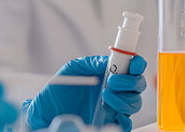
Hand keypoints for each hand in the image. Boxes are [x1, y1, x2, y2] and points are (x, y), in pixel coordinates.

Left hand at [25, 55, 146, 131]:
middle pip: (138, 86)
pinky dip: (124, 119)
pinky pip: (126, 124)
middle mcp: (115, 90)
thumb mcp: (73, 69)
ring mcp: (114, 107)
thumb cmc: (59, 89)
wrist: (46, 111)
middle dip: (130, 82)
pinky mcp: (108, 122)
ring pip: (134, 104)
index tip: (133, 65)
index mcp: (109, 74)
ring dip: (124, 99)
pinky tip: (113, 113)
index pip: (133, 67)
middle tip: (112, 82)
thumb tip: (108, 60)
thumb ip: (91, 63)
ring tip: (105, 96)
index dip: (138, 64)